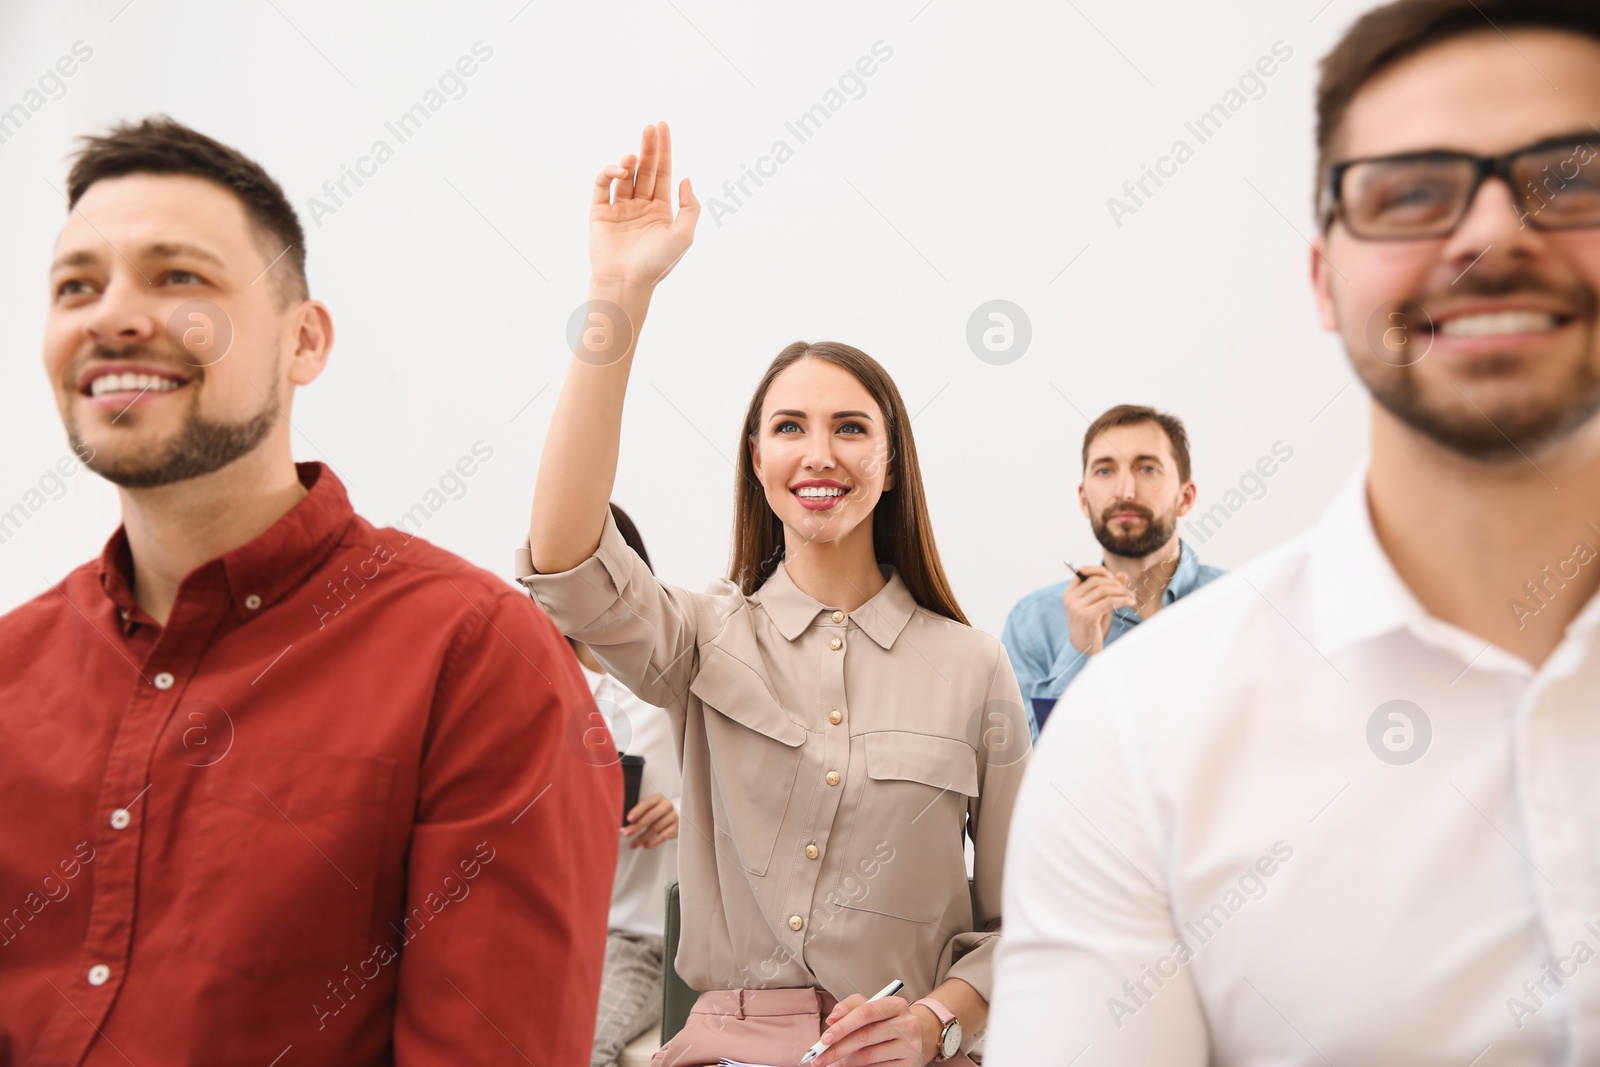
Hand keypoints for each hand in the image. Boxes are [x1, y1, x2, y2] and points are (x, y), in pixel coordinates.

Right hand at [590, 122, 699, 290]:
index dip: (664, 150)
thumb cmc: (657, 263)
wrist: (627, 281)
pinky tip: (621, 170)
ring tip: (633, 155)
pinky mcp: (600, 212)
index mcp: (661, 211)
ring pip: (625, 176)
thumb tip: (686, 178)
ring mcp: (619, 209)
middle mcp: (640, 207)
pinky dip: (609, 172)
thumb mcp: (684, 235)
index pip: (663, 173)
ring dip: (630, 161)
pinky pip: (602, 185)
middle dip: (649, 147)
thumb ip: (690, 206)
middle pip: (646, 169)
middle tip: (650, 127)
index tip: (662, 128)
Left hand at [623, 793, 677, 848]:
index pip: (647, 803)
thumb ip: (638, 814)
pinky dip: (653, 842)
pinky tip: (645, 845)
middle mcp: (666, 805)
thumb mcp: (647, 809)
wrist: (672, 817)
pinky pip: (664, 836)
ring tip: (634, 843)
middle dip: (637, 826)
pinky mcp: (676, 827)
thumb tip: (624, 825)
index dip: (638, 811)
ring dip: (643, 837)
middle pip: (651, 816)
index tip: (629, 819)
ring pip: (656, 828)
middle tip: (627, 833)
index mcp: (657, 798)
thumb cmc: (655, 813)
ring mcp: (672, 816)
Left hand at [814, 994, 924, 1066]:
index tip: (823, 1039)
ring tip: (835, 1062)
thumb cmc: (885, 1020)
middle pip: (865, 1036)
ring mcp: (910, 1046)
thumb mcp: (870, 1007)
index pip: (865, 1013)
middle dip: (838, 1049)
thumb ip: (848, 1007)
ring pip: (868, 1056)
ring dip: (846, 1062)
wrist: (917, 1037)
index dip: (842, 1026)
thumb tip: (831, 1020)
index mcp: (896, 1004)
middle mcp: (906, 1024)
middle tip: (819, 1058)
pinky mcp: (909, 1065)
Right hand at [1063, 565, 1135, 654]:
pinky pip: (1109, 602)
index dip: (1099, 570)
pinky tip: (1130, 603)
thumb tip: (1123, 574)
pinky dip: (1122, 600)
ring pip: (1104, 590)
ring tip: (1131, 597)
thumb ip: (1109, 589)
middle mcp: (1071, 599)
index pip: (1082, 571)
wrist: (1084, 648)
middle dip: (1115, 583)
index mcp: (1069, 593)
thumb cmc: (1092, 626)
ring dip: (1121, 592)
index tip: (1113, 578)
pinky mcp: (1087, 616)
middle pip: (1096, 581)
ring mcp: (1077, 607)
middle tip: (1128, 590)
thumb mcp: (1099, 605)